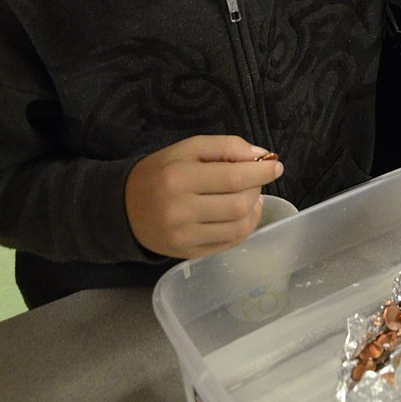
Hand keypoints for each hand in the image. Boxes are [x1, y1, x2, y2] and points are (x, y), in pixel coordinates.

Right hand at [124, 134, 282, 258]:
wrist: (124, 208)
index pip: (233, 177)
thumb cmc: (160, 171)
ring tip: (251, 197)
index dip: (261, 172)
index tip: (276, 165)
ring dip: (254, 210)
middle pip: (238, 204)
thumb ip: (225, 146)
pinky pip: (228, 244)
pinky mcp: (188, 255)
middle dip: (257, 189)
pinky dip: (243, 228)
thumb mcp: (188, 148)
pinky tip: (241, 215)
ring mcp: (184, 238)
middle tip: (256, 179)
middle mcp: (181, 211)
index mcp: (180, 178)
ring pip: (237, 228)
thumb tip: (260, 156)